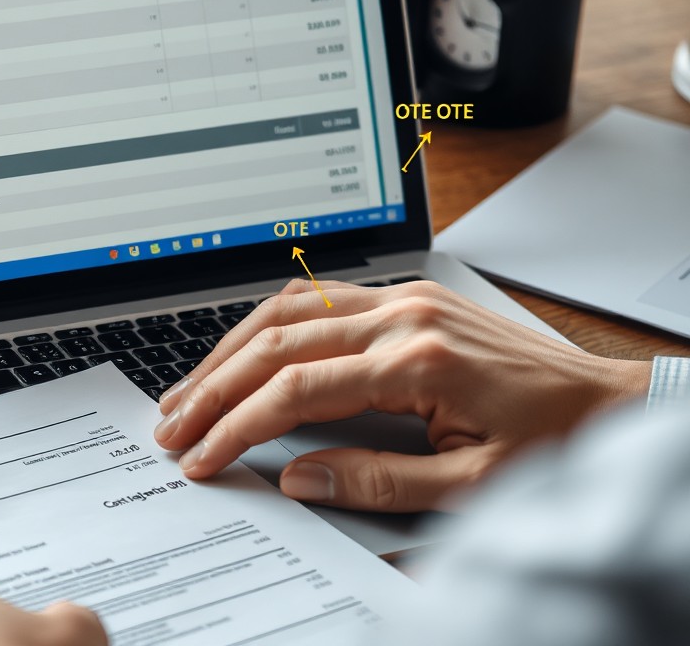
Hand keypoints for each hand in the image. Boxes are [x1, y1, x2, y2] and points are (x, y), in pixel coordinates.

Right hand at [153, 280, 649, 511]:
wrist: (610, 402)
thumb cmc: (553, 441)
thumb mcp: (471, 484)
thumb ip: (377, 481)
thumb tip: (298, 477)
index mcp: (418, 361)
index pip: (296, 388)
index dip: (236, 425)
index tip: (202, 455)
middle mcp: (404, 315)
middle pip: (277, 341)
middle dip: (213, 387)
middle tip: (171, 425)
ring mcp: (403, 298)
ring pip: (288, 309)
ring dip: (229, 350)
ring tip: (189, 390)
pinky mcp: (406, 297)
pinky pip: (317, 298)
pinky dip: (268, 325)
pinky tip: (243, 349)